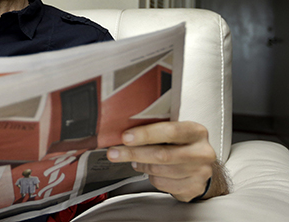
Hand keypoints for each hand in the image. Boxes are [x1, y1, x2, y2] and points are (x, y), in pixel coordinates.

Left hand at [106, 121, 224, 201]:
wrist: (202, 167)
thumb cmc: (182, 145)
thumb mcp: (175, 131)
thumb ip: (156, 128)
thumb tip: (123, 130)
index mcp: (196, 131)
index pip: (170, 131)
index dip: (145, 134)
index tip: (125, 137)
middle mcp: (202, 152)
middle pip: (162, 154)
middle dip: (133, 153)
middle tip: (113, 153)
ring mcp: (200, 172)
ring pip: (159, 171)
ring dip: (141, 165)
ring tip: (135, 160)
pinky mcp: (194, 188)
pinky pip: (162, 184)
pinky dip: (151, 178)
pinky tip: (150, 171)